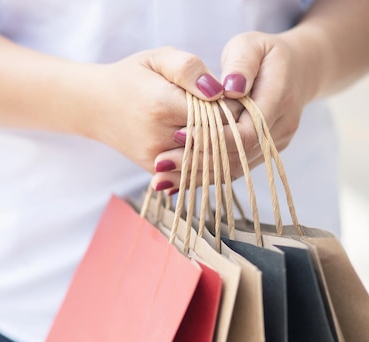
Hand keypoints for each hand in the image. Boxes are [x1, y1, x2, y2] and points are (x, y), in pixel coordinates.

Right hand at [76, 47, 223, 173]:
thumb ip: (189, 68)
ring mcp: (155, 159)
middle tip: (229, 113)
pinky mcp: (154, 171)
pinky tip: (205, 145)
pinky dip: (206, 162)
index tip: (231, 96)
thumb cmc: (131, 77)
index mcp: (161, 105)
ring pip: (206, 161)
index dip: (232, 106)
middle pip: (215, 140)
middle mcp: (158, 137)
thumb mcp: (158, 59)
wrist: (94, 106)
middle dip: (230, 129)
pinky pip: (191, 173)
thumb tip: (217, 90)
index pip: (218, 114)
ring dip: (221, 148)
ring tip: (217, 128)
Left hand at [150, 30, 323, 190]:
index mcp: (280, 98)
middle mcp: (281, 128)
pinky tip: (177, 180)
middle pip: (238, 155)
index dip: (212, 135)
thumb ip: (240, 64)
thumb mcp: (251, 45)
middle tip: (162, 162)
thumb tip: (230, 88)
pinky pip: (233, 168)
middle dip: (198, 159)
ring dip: (198, 173)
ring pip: (235, 167)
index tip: (178, 134)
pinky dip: (205, 174)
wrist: (296, 70)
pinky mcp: (263, 153)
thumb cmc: (263, 53)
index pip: (246, 130)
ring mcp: (274, 145)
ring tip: (163, 176)